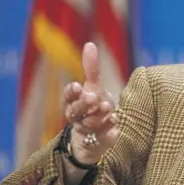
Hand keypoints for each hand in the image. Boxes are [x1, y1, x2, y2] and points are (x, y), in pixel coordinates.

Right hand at [63, 42, 118, 164]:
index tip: (77, 86)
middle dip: (84, 104)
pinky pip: (103, 136)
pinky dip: (108, 130)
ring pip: (89, 124)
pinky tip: (115, 123)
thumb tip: (90, 44)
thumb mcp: (94, 86)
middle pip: (76, 111)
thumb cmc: (93, 106)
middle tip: (94, 97)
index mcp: (74, 103)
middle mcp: (77, 117)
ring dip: (98, 115)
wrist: (96, 134)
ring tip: (108, 107)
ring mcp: (88, 130)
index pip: (68, 97)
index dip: (71, 93)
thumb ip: (91, 68)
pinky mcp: (100, 140)